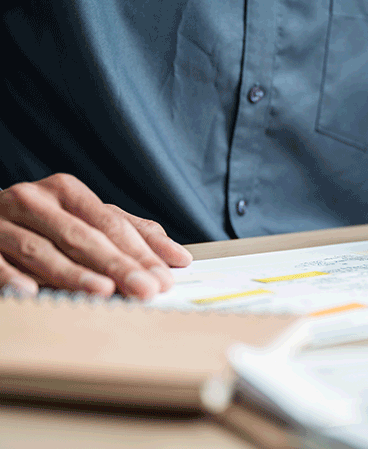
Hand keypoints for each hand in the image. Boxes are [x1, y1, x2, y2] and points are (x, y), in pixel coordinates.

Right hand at [0, 173, 192, 298]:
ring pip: (41, 251)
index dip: (140, 252)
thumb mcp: (88, 219)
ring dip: (73, 274)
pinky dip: (12, 278)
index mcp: (66, 191)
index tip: (164, 277)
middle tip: (145, 289)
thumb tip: (177, 257)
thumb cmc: (45, 221)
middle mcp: (33, 200)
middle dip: (117, 266)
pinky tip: (30, 292)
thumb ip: (132, 234)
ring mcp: (1, 222)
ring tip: (102, 291)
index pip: (111, 224)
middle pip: (82, 237)